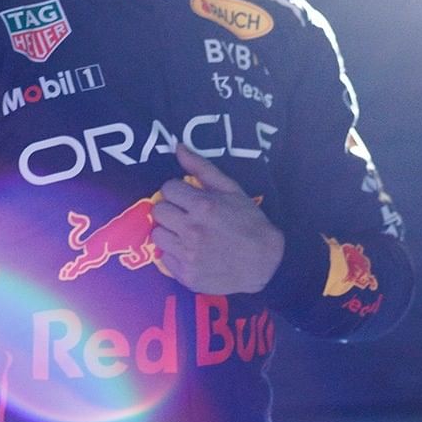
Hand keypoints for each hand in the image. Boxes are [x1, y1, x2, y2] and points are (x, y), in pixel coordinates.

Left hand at [152, 143, 284, 294]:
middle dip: (171, 210)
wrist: (264, 262)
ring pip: (157, 235)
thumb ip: (201, 168)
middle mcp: (192, 230)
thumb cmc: (248, 222)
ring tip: (187, 234)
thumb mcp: (231, 190)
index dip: (178, 191)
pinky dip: (175, 255)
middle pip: (158, 211)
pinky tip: (192, 252)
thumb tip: (178, 146)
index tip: (188, 198)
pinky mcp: (186, 275)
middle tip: (186, 215)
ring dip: (170, 232)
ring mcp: (188, 255)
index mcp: (203, 206)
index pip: (167, 189)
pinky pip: (165, 259)